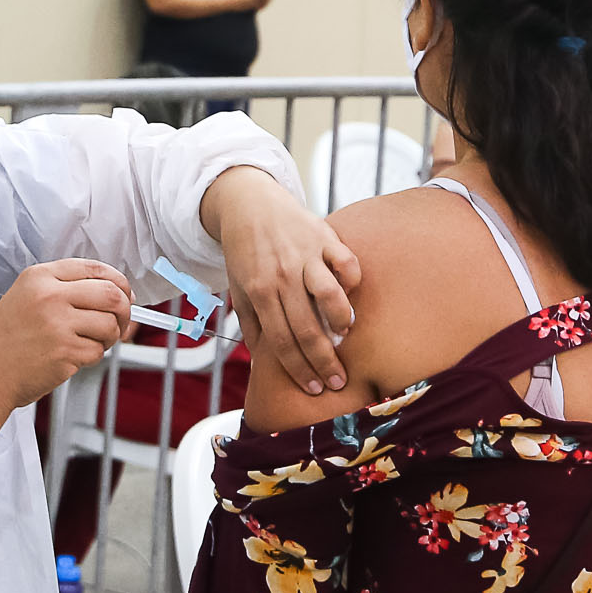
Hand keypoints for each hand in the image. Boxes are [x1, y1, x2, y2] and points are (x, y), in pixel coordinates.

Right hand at [0, 259, 133, 409]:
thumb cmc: (5, 341)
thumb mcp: (27, 298)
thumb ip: (68, 290)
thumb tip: (121, 295)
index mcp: (40, 277)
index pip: (96, 268)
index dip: (119, 283)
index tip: (126, 295)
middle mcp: (49, 295)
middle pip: (113, 294)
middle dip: (125, 311)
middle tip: (120, 324)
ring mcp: (58, 323)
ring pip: (110, 324)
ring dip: (109, 337)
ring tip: (88, 343)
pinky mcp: (65, 351)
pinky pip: (98, 351)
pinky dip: (92, 356)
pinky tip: (70, 358)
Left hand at [205, 165, 361, 394]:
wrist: (249, 203)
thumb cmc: (245, 252)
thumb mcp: (238, 288)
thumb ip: (251, 323)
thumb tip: (263, 360)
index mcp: (259, 291)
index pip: (281, 341)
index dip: (299, 369)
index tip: (314, 388)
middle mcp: (282, 276)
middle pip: (307, 328)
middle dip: (324, 361)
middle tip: (338, 381)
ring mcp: (305, 255)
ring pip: (330, 295)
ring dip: (340, 320)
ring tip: (344, 334)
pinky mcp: (324, 236)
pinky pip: (347, 262)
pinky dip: (352, 280)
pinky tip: (350, 293)